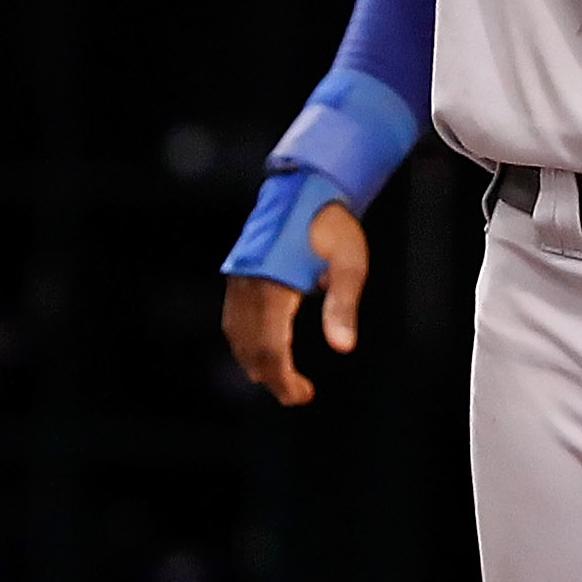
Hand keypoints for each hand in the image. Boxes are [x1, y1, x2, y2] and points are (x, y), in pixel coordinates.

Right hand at [224, 202, 368, 406]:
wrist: (305, 186)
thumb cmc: (331, 224)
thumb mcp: (349, 263)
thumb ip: (343, 305)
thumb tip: (343, 348)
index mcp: (273, 286)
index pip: (270, 349)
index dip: (284, 379)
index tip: (303, 395)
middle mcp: (248, 286)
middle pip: (250, 349)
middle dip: (271, 377)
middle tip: (297, 395)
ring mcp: (238, 279)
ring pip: (236, 336)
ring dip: (255, 362)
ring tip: (281, 379)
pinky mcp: (237, 273)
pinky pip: (233, 319)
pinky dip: (244, 342)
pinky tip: (261, 350)